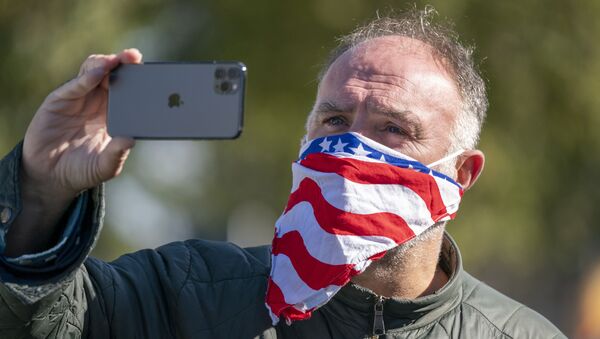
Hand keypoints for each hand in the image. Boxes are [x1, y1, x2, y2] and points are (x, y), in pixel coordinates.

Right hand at [22, 49, 141, 200]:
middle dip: (125, 64)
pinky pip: (75, 85)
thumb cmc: (82, 170)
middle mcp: (98, 102)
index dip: (138, 79)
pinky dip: (87, 78)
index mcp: (115, 115)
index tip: (151, 72)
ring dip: (106, 64)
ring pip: (94, 72)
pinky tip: (98, 74)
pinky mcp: (60, 100)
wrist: (50, 176)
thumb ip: (117, 154)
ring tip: (117, 61)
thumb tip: (131, 140)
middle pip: (114, 75)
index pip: (129, 90)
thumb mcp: (104, 166)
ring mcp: (79, 99)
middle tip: (135, 57)